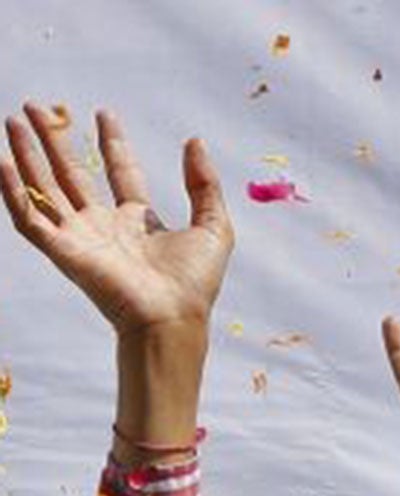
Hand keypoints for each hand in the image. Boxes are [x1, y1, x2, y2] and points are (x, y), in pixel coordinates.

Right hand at [0, 105, 229, 335]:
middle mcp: (104, 227)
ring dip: (27, 155)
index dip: (111, 144)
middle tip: (37, 107)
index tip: (104, 114)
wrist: (172, 317)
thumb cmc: (194, 282)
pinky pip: (29, 218)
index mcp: (138, 222)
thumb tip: (195, 142)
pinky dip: (13, 191)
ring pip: (44, 188)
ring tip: (13, 120)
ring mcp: (80, 238)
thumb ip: (205, 184)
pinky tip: (3, 161)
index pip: (119, 174)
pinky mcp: (62, 251)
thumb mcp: (213, 226)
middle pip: (72, 174)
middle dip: (54, 140)